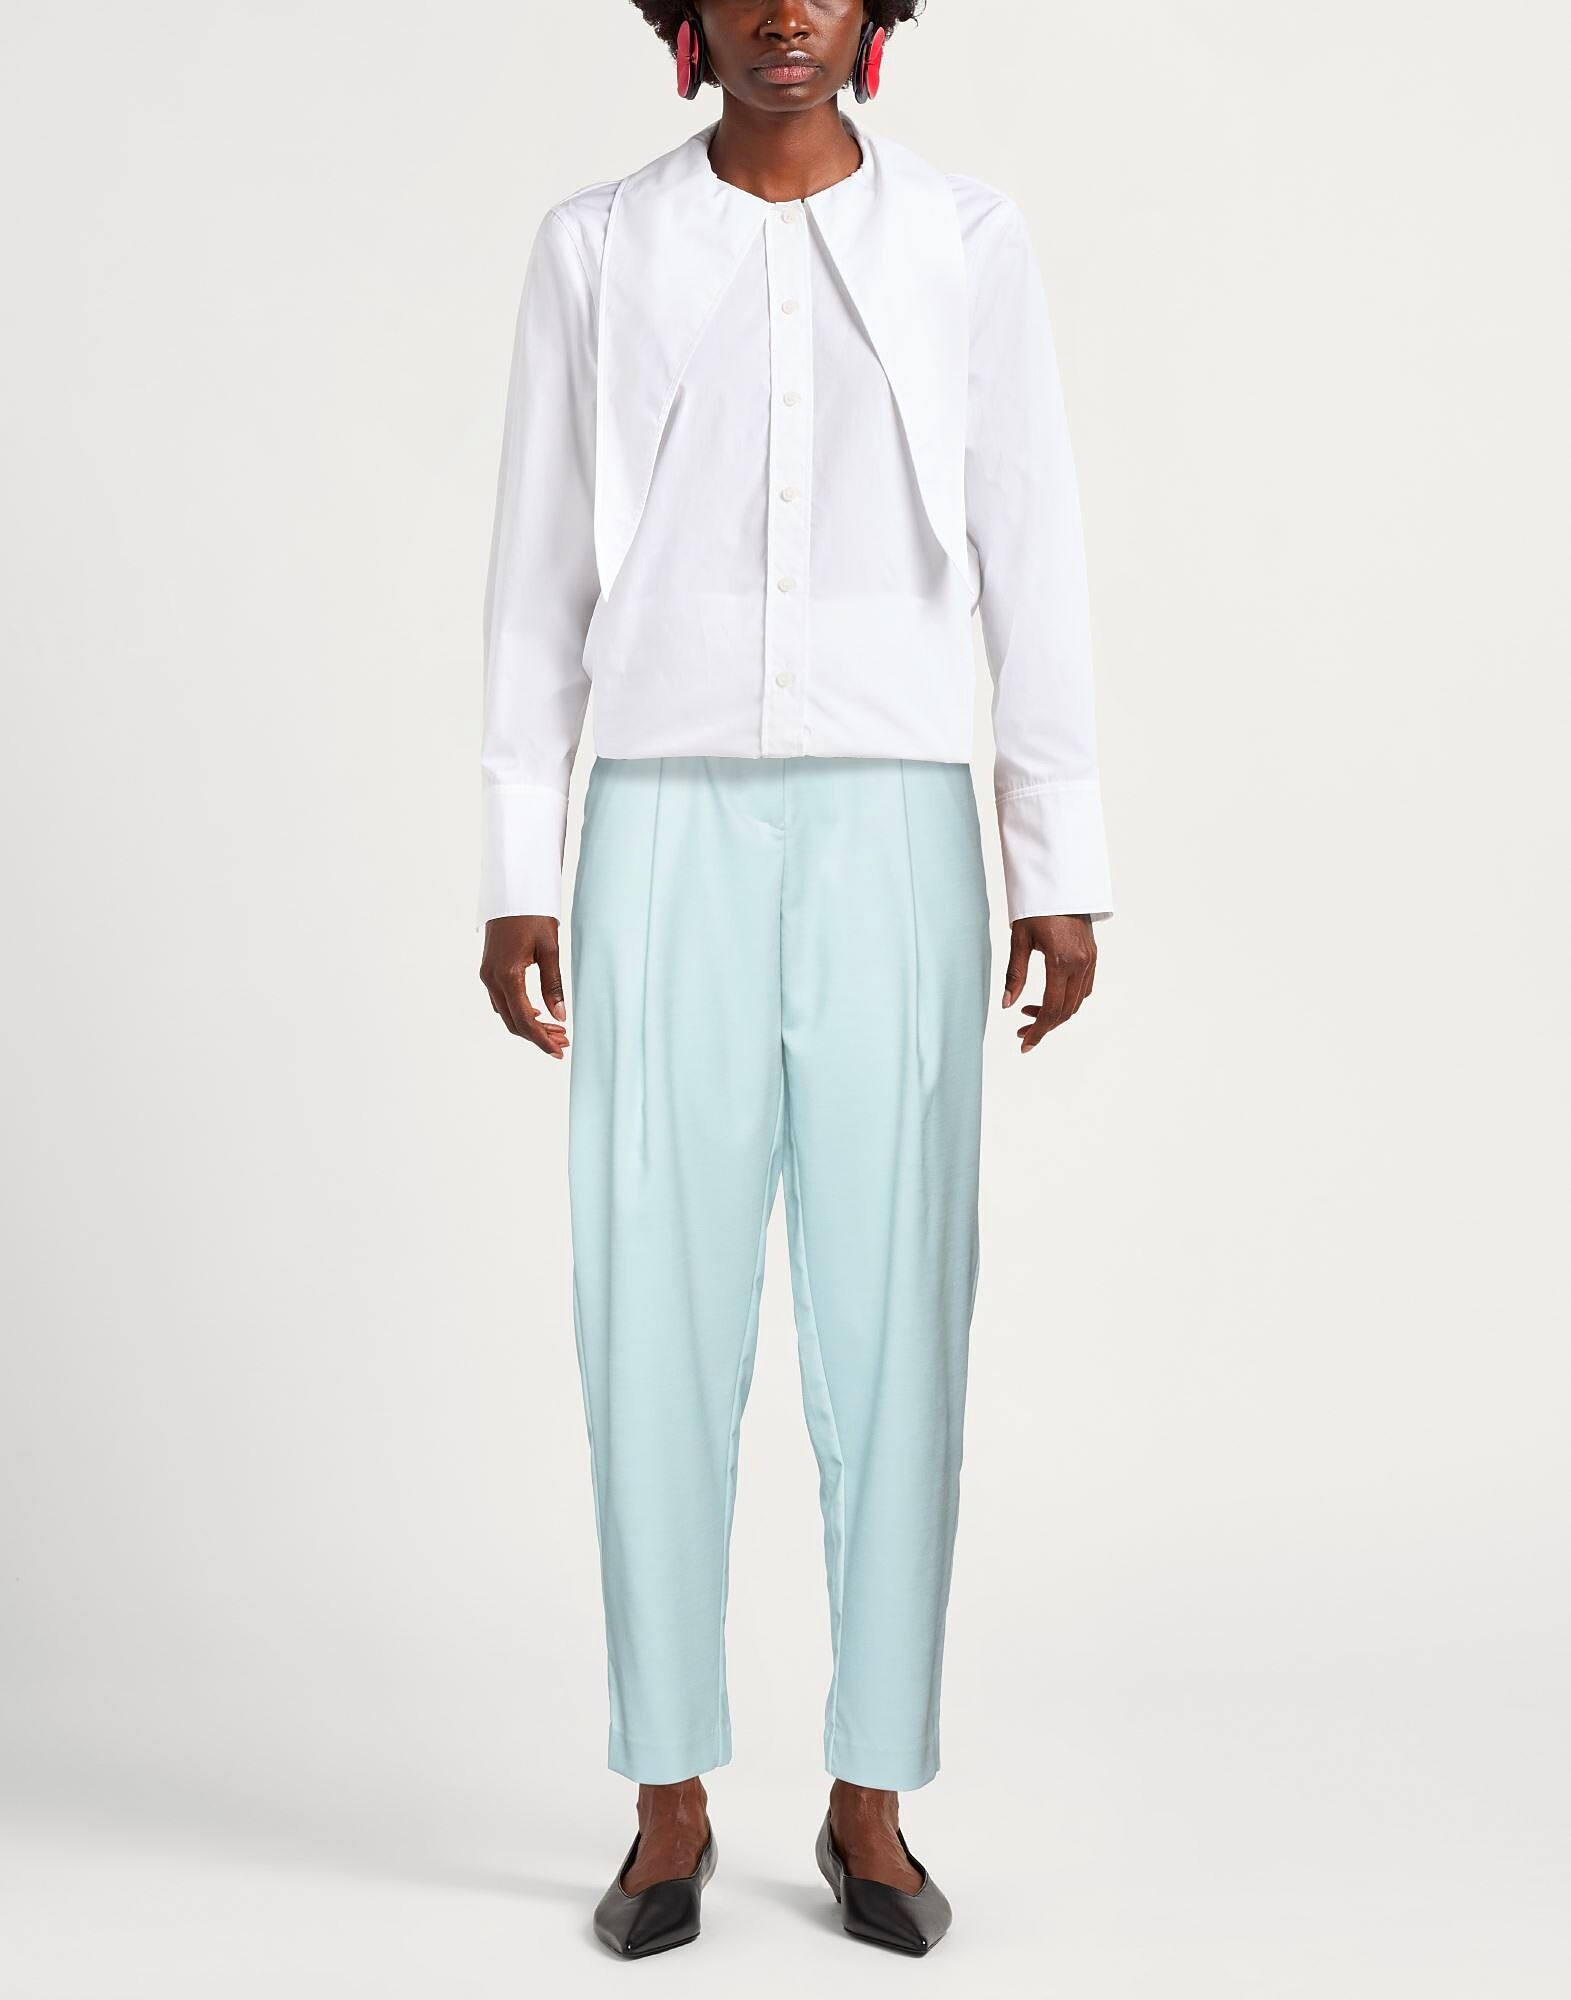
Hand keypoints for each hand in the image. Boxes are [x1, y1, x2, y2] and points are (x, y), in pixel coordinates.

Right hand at [480, 915, 568, 1059]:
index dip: (541, 1039)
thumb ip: (554, 985)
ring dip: (529, 1025)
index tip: (558, 1051)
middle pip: (513, 1021)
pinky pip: (502, 1000)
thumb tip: (560, 1016)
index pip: (524, 1019)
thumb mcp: (550, 949)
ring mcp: (487, 975)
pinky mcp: (489, 970)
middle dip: (538, 1036)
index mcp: (507, 975)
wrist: (512, 892)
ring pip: (506, 1013)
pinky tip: (538, 1013)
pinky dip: (519, 1012)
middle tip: (563, 1043)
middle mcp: (492, 979)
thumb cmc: (533, 916)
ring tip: (556, 1030)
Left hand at [1001, 914, 1096, 1051]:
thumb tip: (1007, 1005)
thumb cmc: (1036, 908)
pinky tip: (1050, 999)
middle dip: (1044, 1026)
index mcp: (1061, 960)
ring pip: (1077, 1002)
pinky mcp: (1093, 956)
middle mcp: (1081, 963)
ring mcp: (1090, 961)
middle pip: (1066, 1010)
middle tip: (1021, 1031)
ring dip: (1056, 1014)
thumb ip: (1015, 975)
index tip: (1025, 1043)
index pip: (1052, 1009)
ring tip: (1029, 1014)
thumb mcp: (1019, 940)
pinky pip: (1084, 989)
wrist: (1060, 884)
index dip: (1038, 1031)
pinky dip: (1068, 1000)